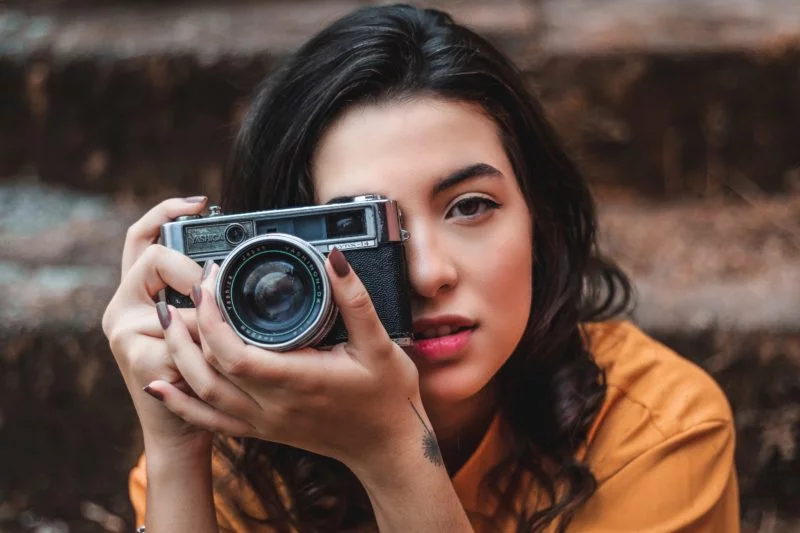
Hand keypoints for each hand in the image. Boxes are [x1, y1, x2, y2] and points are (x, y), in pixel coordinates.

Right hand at [102, 196, 212, 451]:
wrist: (181, 430)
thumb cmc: (200, 373)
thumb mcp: (200, 326)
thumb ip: (205, 296)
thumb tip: (232, 269)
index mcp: (136, 294)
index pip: (141, 237)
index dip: (166, 212)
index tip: (202, 203)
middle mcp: (122, 308)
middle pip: (152, 259)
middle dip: (191, 271)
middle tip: (214, 289)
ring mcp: (124, 332)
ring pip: (173, 300)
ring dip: (204, 320)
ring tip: (219, 341)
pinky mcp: (136, 356)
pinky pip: (183, 336)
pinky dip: (206, 348)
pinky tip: (212, 366)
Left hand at [145, 248, 426, 469]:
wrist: (388, 448)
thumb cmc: (387, 395)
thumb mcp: (379, 343)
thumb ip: (354, 299)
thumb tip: (334, 258)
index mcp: (298, 380)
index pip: (234, 353)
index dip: (212, 317)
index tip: (210, 282)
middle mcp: (273, 405)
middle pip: (209, 370)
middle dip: (188, 327)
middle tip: (183, 290)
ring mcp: (264, 422)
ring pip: (204, 393)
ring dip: (179, 356)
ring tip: (167, 320)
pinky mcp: (263, 430)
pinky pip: (211, 420)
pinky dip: (181, 402)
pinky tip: (160, 385)